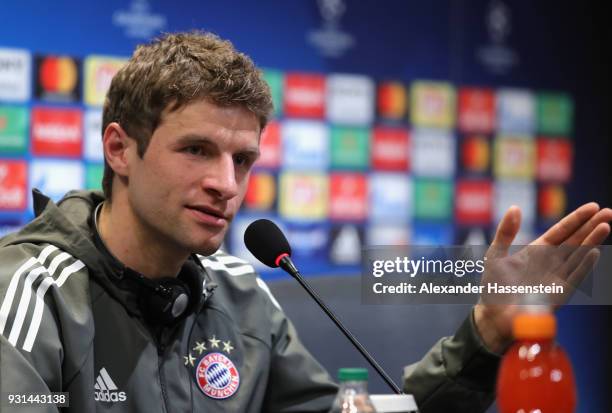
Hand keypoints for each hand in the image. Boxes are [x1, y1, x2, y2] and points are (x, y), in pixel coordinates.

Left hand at [474, 203, 611, 352]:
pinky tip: (594, 252)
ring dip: (592, 241)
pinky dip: (584, 265)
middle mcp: (551, 262)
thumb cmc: (494, 286)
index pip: (561, 231)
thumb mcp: (496, 255)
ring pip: (578, 255)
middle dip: (591, 226)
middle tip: (609, 211)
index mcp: (537, 251)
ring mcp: (557, 277)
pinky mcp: (559, 293)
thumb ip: (505, 232)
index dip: (576, 219)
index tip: (593, 206)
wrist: (494, 316)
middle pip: (575, 240)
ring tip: (606, 225)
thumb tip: (514, 207)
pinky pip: (574, 276)